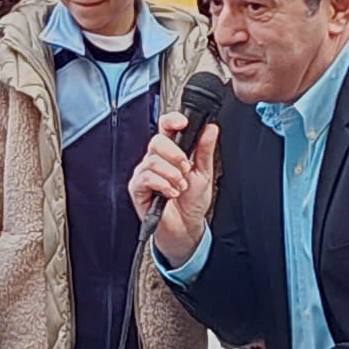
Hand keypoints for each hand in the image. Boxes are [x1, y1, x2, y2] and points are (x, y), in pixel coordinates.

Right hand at [127, 106, 220, 260]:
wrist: (186, 228)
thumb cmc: (191, 202)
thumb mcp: (204, 173)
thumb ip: (205, 150)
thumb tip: (210, 128)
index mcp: (170, 152)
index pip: (166, 127)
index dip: (172, 120)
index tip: (183, 123)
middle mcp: (155, 160)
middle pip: (157, 141)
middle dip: (175, 154)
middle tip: (186, 169)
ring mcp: (145, 173)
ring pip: (153, 160)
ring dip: (172, 175)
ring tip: (181, 187)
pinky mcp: (137, 188)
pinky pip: (146, 177)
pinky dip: (162, 184)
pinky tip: (170, 193)